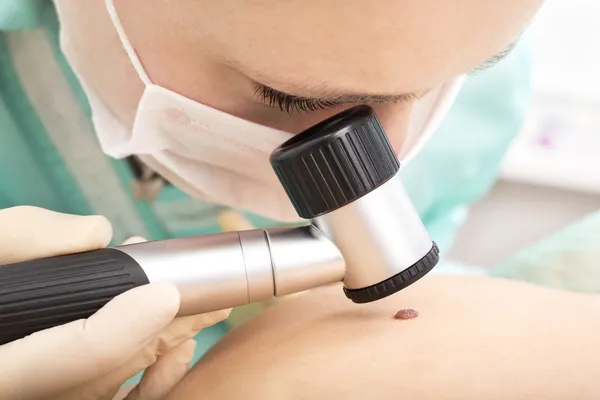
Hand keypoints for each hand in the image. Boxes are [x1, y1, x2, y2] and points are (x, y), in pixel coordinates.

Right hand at [0, 206, 229, 399]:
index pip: (68, 355)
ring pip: (115, 387)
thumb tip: (97, 233)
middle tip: (212, 292)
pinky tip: (179, 353)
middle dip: (166, 328)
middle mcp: (23, 390)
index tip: (164, 290)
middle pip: (106, 370)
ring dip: (166, 346)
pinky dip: (156, 382)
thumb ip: (25, 237)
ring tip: (204, 307)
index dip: (119, 328)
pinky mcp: (59, 398)